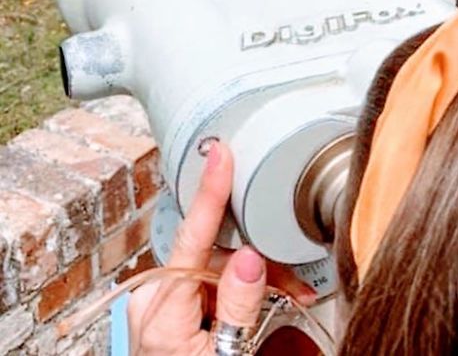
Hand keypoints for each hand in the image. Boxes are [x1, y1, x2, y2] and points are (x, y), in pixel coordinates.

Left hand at [128, 141, 315, 354]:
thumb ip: (238, 306)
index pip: (193, 236)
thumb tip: (251, 256)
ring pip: (217, 271)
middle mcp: (153, 299)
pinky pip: (208, 286)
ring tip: (288, 302)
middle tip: (296, 286)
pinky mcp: (166, 312)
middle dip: (259, 264)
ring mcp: (157, 305)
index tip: (220, 152)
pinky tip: (261, 305)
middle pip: (215, 256)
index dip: (211, 190)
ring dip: (255, 283)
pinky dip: (237, 293)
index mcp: (160, 307)